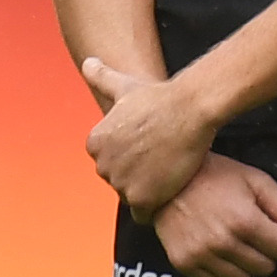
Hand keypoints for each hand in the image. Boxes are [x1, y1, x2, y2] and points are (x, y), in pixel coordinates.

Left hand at [79, 55, 228, 217]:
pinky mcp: (142, 199)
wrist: (188, 110)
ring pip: (132, 197)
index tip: (146, 149)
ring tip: (167, 174)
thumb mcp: (124, 86)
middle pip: (119, 181)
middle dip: (136, 175)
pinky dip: (153, 209)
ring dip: (147, 191)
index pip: (109, 161)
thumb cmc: (159, 98)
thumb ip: (102, 77)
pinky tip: (167, 194)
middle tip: (160, 160)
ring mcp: (120, 184)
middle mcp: (102, 165)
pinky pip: (142, 215)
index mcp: (94, 144)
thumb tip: (88, 62)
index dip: (129, 157)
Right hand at [150, 152, 276, 276]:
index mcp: (244, 220)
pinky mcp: (183, 262)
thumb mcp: (258, 182)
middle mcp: (222, 241)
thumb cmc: (216, 177)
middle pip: (265, 268)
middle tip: (249, 232)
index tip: (266, 225)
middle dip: (264, 252)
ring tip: (232, 241)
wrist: (167, 179)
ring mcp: (200, 254)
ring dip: (243, 264)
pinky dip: (221, 271)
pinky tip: (216, 250)